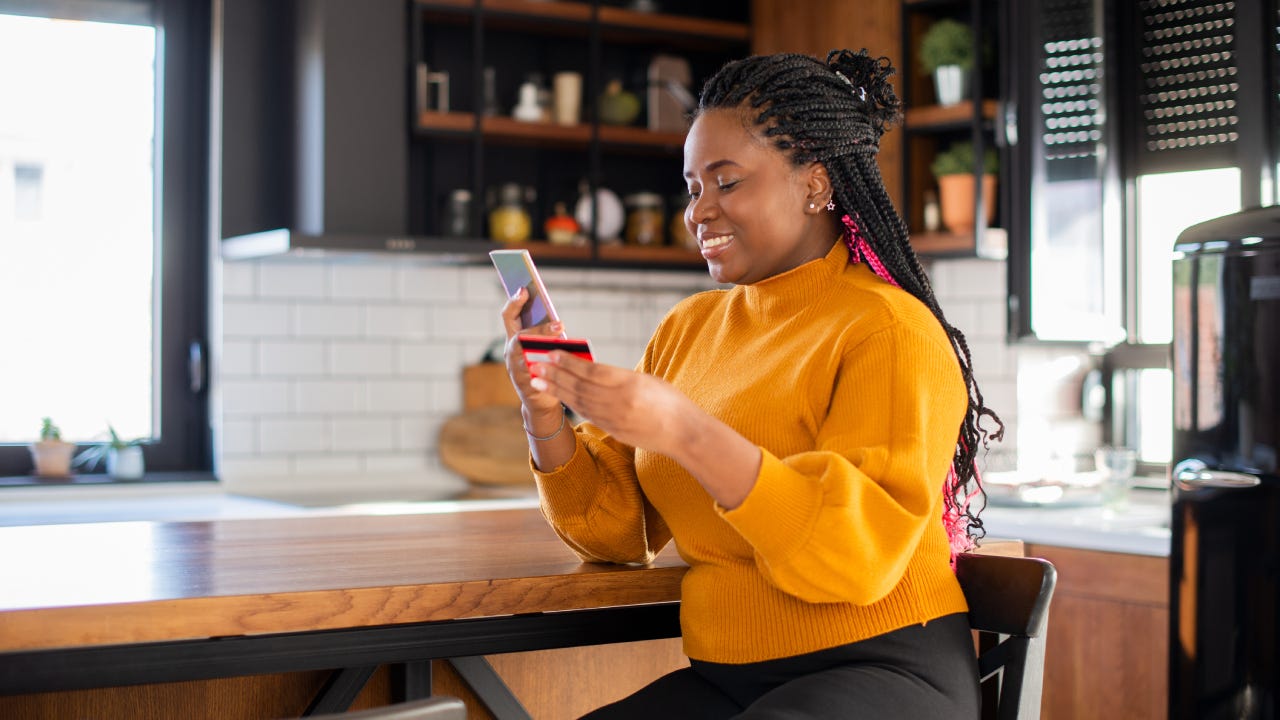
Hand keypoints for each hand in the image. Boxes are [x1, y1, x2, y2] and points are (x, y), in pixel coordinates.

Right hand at [499, 287, 563, 420]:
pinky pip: (535, 371)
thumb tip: (557, 322)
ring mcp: (515, 368)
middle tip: (560, 325)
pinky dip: (548, 364)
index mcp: (513, 338)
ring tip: (562, 338)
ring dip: (545, 345)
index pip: (509, 316)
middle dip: (540, 329)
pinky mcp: (524, 383)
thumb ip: (543, 334)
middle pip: (520, 336)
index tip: (523, 289)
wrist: (539, 398)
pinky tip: (562, 358)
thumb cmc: (542, 366)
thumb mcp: (540, 346)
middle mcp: (510, 352)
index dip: (514, 302)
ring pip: (527, 354)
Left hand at [529, 350, 690, 455]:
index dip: (569, 362)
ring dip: (556, 389)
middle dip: (555, 375)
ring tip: (538, 380)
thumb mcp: (646, 380)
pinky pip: (587, 413)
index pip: (592, 371)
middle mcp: (619, 402)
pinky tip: (558, 394)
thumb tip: (591, 370)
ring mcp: (614, 418)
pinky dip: (570, 402)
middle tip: (535, 365)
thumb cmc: (669, 401)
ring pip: (579, 401)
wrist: (682, 433)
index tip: (552, 353)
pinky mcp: (613, 430)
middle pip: (580, 386)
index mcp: (630, 384)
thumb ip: (618, 376)